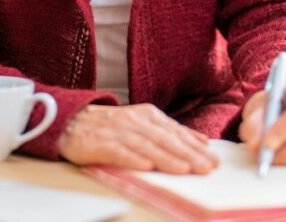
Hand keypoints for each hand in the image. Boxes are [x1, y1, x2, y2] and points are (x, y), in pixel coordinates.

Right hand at [57, 103, 219, 174]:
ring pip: (146, 146)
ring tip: (184, 169)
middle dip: (188, 155)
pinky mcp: (99, 143)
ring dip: (166, 158)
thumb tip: (202, 142)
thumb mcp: (143, 123)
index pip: (176, 132)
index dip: (196, 147)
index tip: (214, 160)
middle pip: (165, 140)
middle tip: (207, 168)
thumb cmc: (110, 126)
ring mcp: (117, 131)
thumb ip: (171, 131)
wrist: (70, 121)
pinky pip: (118, 152)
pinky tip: (146, 167)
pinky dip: (133, 159)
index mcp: (148, 115)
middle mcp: (135, 121)